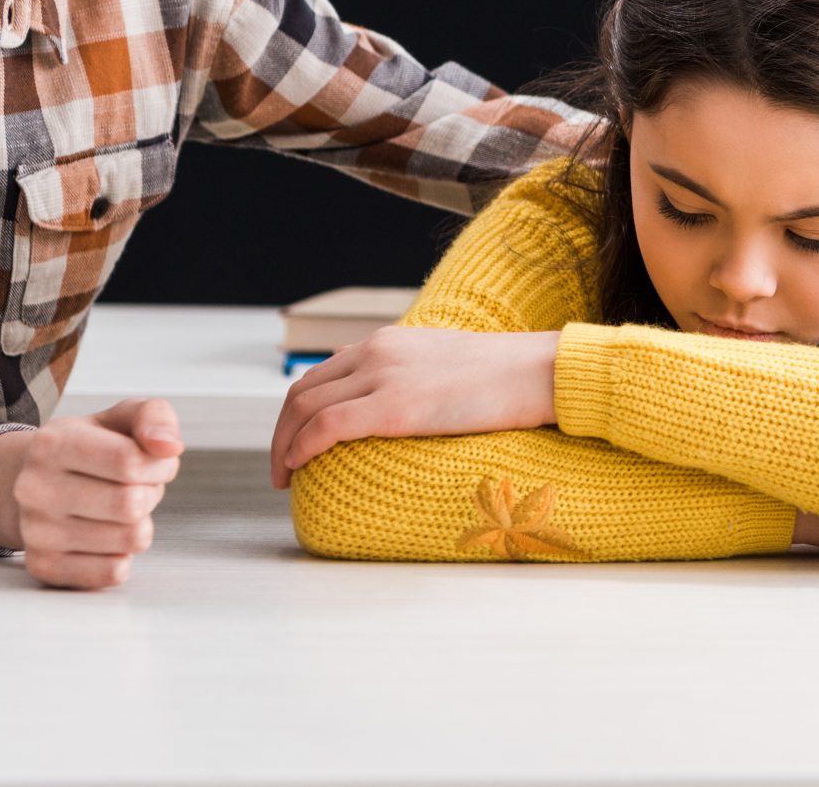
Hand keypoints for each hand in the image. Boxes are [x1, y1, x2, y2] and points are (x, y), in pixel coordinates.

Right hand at [0, 398, 184, 589]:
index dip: (160, 465)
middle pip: (131, 505)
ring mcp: (36, 531)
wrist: (34, 481)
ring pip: (129, 540)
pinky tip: (107, 536)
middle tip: (136, 487)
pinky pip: (113, 573)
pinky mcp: (44, 566)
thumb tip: (169, 447)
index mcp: (54, 443)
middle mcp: (36, 488)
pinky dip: (124, 555)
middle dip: (150, 494)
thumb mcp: (121, 417)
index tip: (155, 463)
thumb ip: (154, 417)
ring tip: (119, 509)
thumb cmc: (90, 448)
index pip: (130, 462)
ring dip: (140, 524)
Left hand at [270, 326, 559, 486]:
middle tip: (283, 468)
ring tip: (286, 477)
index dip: (297, 412)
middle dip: (281, 432)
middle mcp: (376, 352)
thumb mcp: (443, 364)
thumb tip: (396, 405)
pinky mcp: (394, 407)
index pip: (320, 374)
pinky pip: (326, 427)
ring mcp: (383, 377)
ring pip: (304, 409)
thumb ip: (409, 375)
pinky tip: (296, 468)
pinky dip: (300, 448)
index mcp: (386, 341)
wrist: (537, 371)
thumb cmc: (504, 376)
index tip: (296, 442)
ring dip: (283, 446)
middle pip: (301, 392)